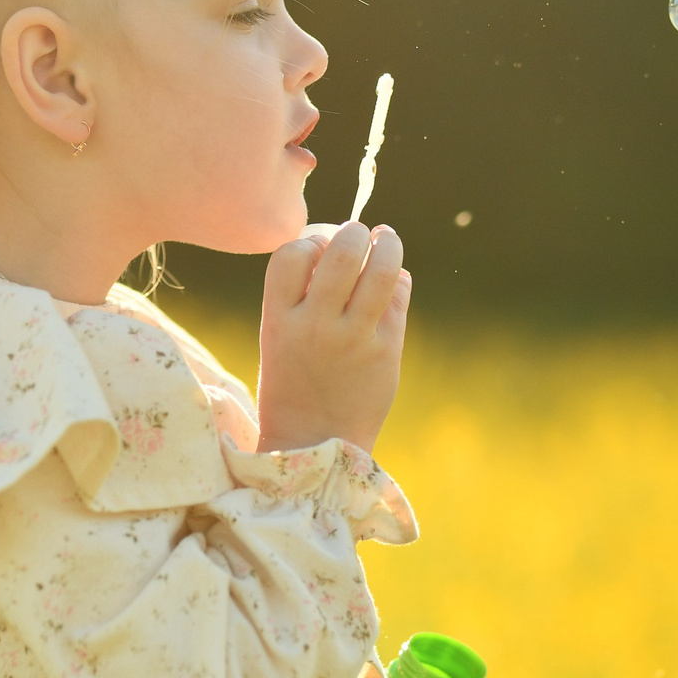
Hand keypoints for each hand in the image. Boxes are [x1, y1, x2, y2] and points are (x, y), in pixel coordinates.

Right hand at [254, 220, 409, 454]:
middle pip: (341, 251)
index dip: (308, 240)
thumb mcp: (279, 337)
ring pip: (381, 268)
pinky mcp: (386, 350)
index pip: (291, 253)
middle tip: (357, 235)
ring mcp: (355, 338)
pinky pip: (398, 296)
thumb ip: (303, 294)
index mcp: (279, 320)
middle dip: (352, 232)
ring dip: (386, 244)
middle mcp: (317, 325)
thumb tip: (342, 244)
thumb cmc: (294, 383)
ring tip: (385, 239)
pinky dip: (398, 280)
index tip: (317, 247)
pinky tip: (393, 280)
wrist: (315, 445)